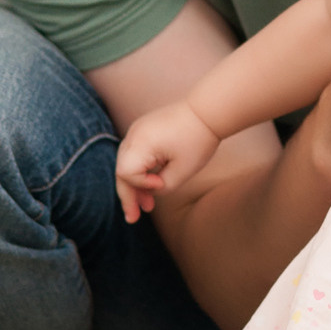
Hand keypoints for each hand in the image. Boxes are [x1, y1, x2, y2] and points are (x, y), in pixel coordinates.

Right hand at [115, 103, 220, 223]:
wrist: (208, 111)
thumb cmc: (198, 140)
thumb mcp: (182, 172)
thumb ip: (162, 187)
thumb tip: (151, 190)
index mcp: (140, 142)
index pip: (126, 173)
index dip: (140, 185)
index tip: (160, 187)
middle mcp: (134, 135)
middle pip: (121, 170)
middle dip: (128, 195)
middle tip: (134, 218)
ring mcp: (137, 130)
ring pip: (127, 164)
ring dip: (136, 184)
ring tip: (146, 207)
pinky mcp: (144, 130)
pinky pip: (135, 155)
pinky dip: (141, 171)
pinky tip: (152, 186)